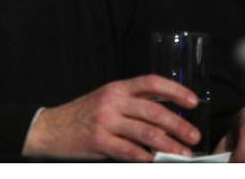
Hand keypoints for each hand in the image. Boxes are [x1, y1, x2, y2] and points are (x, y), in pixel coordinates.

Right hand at [22, 74, 202, 160]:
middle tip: (194, 136)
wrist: (50, 128)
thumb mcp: (107, 99)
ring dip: (169, 145)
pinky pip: (129, 150)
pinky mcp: (99, 141)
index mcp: (117, 87)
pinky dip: (146, 156)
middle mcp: (113, 101)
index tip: (193, 101)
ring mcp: (106, 121)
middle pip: (154, 110)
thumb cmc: (83, 114)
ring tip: (183, 153)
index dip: (175, 90)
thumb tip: (166, 116)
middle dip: (179, 124)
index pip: (151, 82)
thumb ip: (132, 102)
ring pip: (146, 132)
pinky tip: (156, 160)